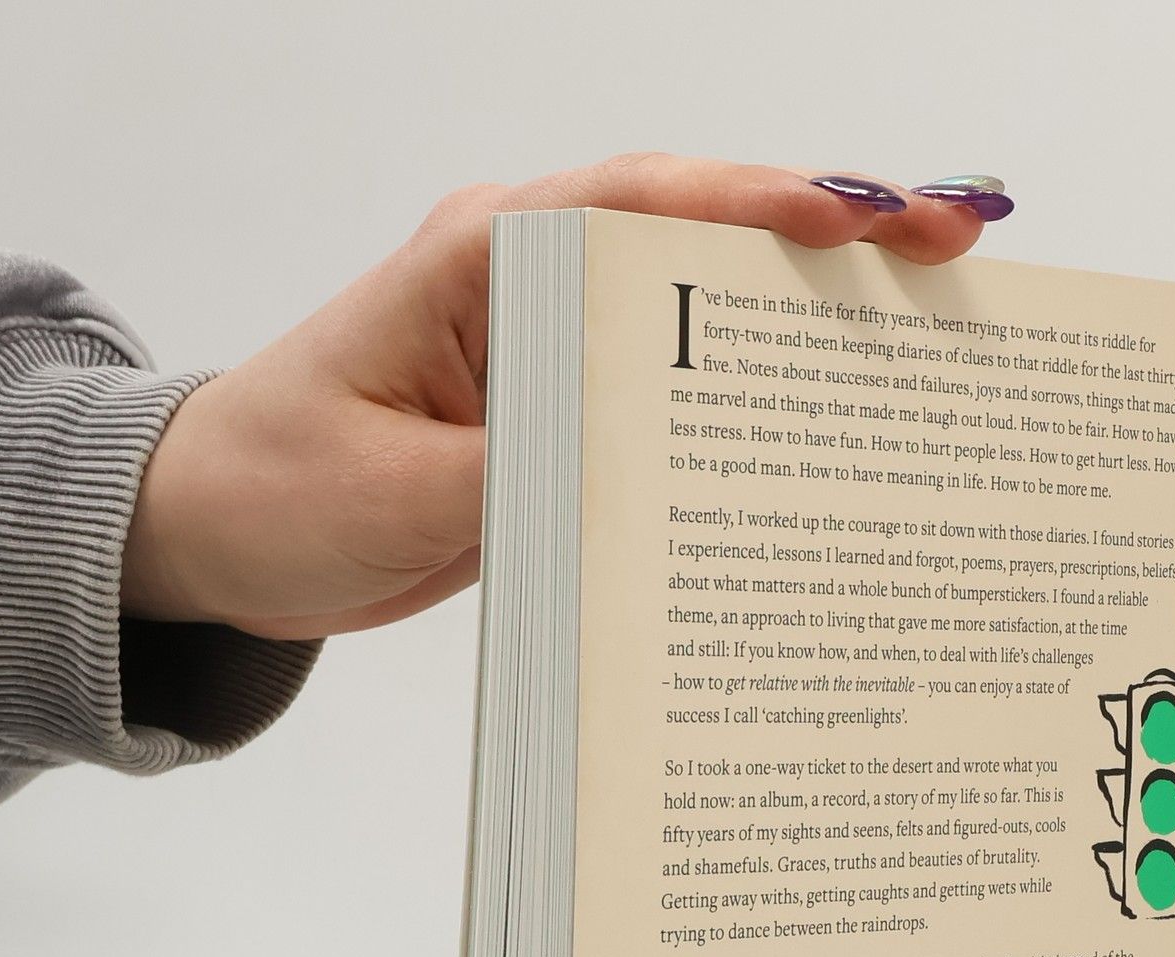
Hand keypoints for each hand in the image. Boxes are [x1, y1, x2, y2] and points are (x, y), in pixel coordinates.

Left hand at [121, 155, 1002, 640]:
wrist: (216, 534)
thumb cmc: (274, 486)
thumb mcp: (394, 491)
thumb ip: (520, 477)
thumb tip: (647, 474)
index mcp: (481, 258)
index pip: (643, 205)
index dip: (763, 204)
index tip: (869, 217)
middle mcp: (530, 281)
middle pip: (704, 235)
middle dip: (834, 236)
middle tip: (958, 244)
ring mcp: (556, 346)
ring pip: (706, 307)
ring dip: (813, 314)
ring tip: (933, 322)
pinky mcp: (566, 413)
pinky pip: (677, 390)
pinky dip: (757, 397)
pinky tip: (835, 422)